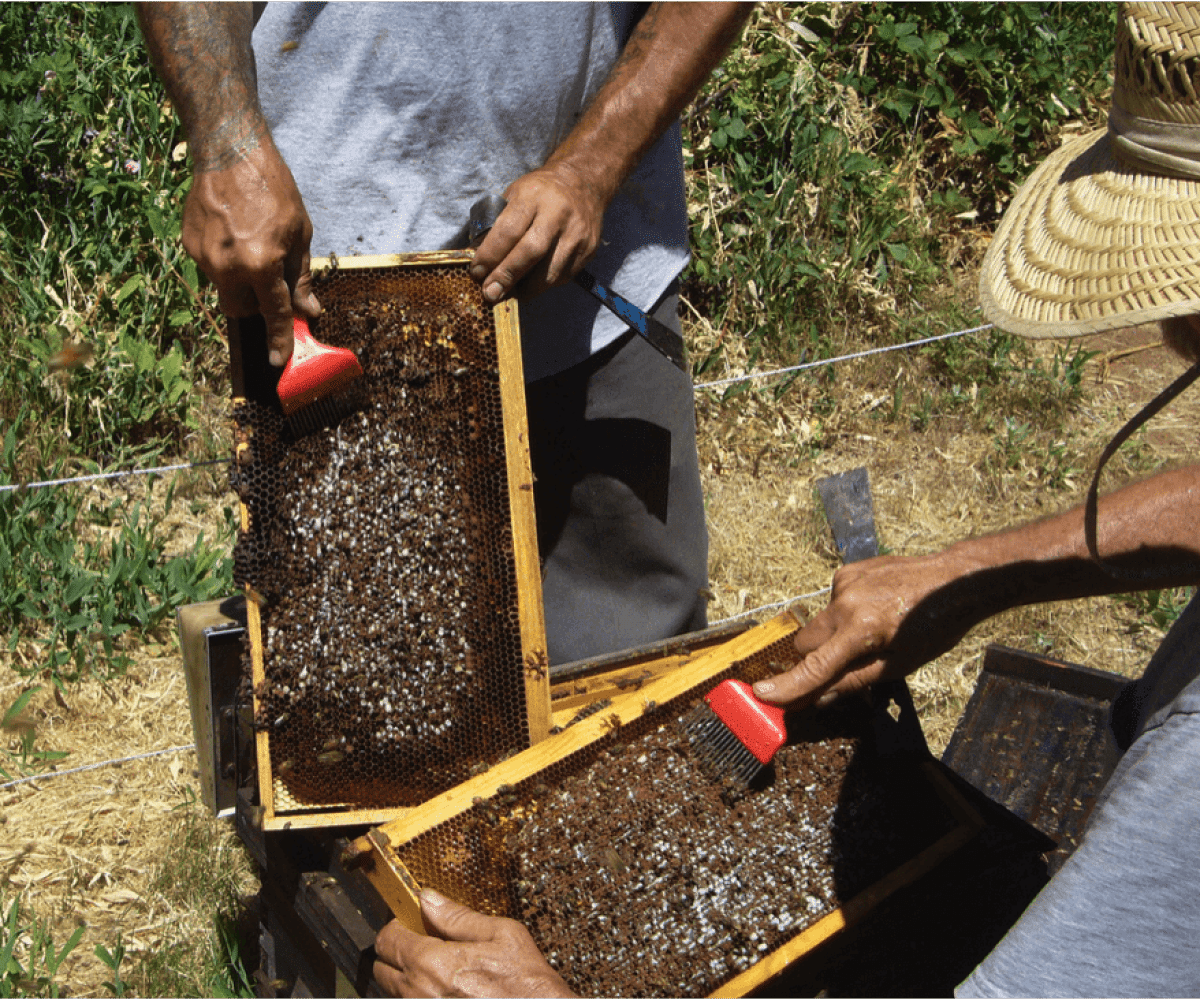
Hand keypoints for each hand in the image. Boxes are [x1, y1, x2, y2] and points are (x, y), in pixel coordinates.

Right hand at [181, 142, 320, 365]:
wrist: (228, 151)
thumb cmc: (272, 188)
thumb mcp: (300, 233)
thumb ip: (300, 276)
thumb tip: (309, 310)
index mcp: (261, 264)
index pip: (274, 313)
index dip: (280, 339)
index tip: (279, 360)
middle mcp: (229, 266)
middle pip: (242, 310)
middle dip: (257, 305)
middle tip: (269, 283)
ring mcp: (204, 257)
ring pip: (225, 290)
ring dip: (240, 281)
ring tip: (251, 244)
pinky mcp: (189, 245)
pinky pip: (211, 268)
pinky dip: (225, 261)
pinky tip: (233, 233)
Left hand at [373, 889, 575, 998]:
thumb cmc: (527, 985)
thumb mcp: (502, 935)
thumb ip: (459, 916)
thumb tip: (429, 898)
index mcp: (433, 964)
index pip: (387, 940)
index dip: (396, 926)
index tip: (410, 921)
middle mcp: (420, 994)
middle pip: (381, 970)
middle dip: (395, 953)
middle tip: (420, 943)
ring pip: (393, 993)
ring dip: (405, 977)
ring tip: (437, 969)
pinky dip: (419, 996)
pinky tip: (446, 988)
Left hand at [469, 164, 606, 303]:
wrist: (582, 182)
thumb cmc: (539, 192)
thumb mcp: (515, 195)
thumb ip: (499, 224)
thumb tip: (482, 262)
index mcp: (533, 196)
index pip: (509, 230)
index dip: (490, 255)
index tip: (477, 272)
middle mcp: (558, 214)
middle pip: (530, 253)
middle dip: (507, 276)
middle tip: (490, 293)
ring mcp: (577, 234)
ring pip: (549, 272)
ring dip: (525, 288)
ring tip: (509, 292)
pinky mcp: (589, 250)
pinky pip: (563, 276)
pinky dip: (544, 284)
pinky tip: (531, 283)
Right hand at [752, 551, 980, 707]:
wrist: (953, 581)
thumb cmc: (934, 627)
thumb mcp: (900, 664)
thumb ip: (856, 681)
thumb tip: (820, 698)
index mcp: (861, 630)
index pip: (816, 666)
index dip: (788, 685)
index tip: (762, 694)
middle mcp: (845, 603)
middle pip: (806, 643)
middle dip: (815, 659)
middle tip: (842, 666)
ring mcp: (844, 583)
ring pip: (819, 623)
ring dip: (833, 635)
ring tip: (872, 630)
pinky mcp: (846, 571)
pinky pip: (832, 602)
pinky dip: (844, 612)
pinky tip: (873, 609)